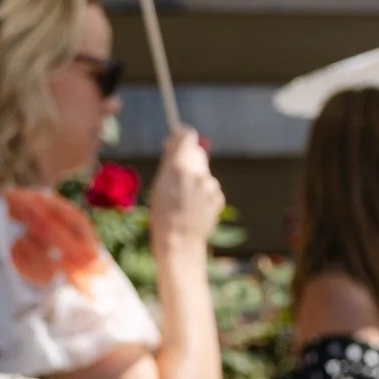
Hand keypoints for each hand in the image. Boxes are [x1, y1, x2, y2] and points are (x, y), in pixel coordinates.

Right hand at [149, 128, 224, 250]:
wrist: (180, 242)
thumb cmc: (163, 214)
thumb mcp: (159, 184)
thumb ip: (170, 161)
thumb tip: (176, 141)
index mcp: (180, 166)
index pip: (188, 136)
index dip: (183, 136)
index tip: (177, 140)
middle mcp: (198, 173)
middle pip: (197, 154)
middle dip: (189, 160)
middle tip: (177, 174)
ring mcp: (210, 187)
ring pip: (204, 174)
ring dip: (196, 181)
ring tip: (184, 199)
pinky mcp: (218, 199)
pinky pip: (210, 190)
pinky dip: (204, 195)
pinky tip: (194, 208)